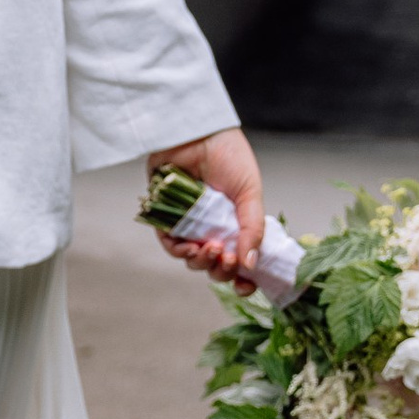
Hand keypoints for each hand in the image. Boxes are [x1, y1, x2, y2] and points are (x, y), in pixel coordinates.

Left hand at [148, 126, 265, 288]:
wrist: (196, 132)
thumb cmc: (228, 156)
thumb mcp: (249, 193)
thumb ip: (252, 229)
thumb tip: (251, 264)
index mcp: (237, 225)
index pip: (241, 261)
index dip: (244, 279)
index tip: (248, 286)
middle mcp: (214, 228)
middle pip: (216, 266)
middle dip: (222, 271)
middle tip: (228, 260)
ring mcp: (190, 225)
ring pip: (193, 260)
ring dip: (202, 262)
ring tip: (211, 250)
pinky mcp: (166, 217)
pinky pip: (170, 244)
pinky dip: (179, 251)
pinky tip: (189, 247)